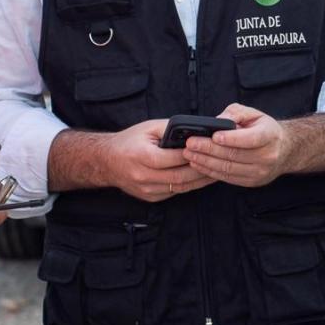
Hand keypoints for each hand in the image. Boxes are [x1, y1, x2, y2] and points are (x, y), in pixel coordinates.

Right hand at [86, 119, 216, 201]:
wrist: (105, 161)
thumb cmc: (128, 141)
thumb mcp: (147, 128)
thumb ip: (170, 128)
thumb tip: (194, 131)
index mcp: (142, 156)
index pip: (174, 158)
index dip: (193, 154)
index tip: (209, 148)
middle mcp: (143, 176)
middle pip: (180, 177)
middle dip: (201, 171)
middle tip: (218, 163)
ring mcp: (146, 190)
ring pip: (179, 188)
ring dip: (199, 181)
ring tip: (215, 172)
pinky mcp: (149, 197)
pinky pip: (173, 193)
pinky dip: (188, 186)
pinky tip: (199, 179)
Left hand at [183, 103, 295, 186]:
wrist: (284, 150)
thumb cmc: (264, 129)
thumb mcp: (254, 114)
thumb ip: (236, 113)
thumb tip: (219, 120)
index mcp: (270, 136)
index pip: (251, 139)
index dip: (231, 138)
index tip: (214, 135)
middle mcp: (267, 156)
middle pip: (235, 155)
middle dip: (209, 149)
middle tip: (191, 143)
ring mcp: (260, 172)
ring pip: (229, 168)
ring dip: (206, 162)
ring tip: (190, 154)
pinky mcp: (251, 182)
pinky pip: (227, 178)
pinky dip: (210, 171)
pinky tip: (198, 164)